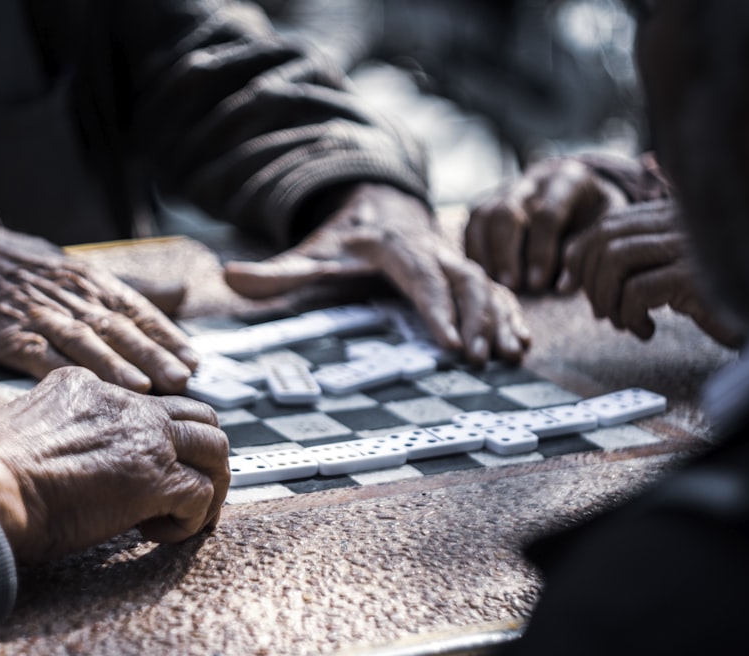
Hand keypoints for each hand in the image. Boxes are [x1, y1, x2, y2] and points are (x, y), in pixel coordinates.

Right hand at [0, 218, 197, 393]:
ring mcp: (38, 315)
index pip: (136, 308)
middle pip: (116, 327)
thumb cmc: (27, 267)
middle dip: (151, 353)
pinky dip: (66, 372)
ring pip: (83, 341)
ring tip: (146, 388)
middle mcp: (70, 296)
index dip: (166, 334)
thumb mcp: (80, 268)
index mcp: (91, 279)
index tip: (194, 359)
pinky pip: (40, 355)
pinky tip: (86, 390)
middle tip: (183, 378)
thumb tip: (182, 293)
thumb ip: (132, 287)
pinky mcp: (7, 335)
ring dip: (116, 365)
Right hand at [0, 366, 230, 561]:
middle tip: (190, 489)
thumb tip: (63, 459)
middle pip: (200, 416)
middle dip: (204, 454)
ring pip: (215, 448)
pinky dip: (191, 521)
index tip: (151, 467)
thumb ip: (57, 429)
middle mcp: (126, 404)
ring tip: (188, 515)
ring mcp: (145, 439)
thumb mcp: (24, 424)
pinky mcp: (155, 478)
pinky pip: (201, 495)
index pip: (152, 402)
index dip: (162, 437)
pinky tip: (157, 535)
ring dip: (210, 485)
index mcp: (91, 387)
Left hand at [223, 183, 529, 363]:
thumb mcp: (308, 253)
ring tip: (510, 354)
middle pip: (462, 279)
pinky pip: (494, 289)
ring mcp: (450, 259)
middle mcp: (428, 248)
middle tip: (482, 358)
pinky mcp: (463, 272)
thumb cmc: (341, 239)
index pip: (418, 276)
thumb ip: (274, 271)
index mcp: (391, 245)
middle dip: (477, 317)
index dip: (437, 309)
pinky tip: (521, 342)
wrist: (376, 205)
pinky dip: (509, 313)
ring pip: (485, 284)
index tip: (450, 343)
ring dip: (499, 318)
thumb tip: (228, 276)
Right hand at [466, 157, 628, 291]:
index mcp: (568, 180)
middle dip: (506, 253)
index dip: (541, 252)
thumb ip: (585, 253)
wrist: (581, 194)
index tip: (539, 284)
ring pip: (483, 215)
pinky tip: (482, 276)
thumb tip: (563, 287)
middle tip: (512, 286)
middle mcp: (533, 180)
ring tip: (494, 284)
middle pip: (506, 212)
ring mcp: (506, 188)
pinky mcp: (488, 202)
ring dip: (484, 254)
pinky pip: (471, 225)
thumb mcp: (605, 229)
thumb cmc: (595, 219)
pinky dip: (473, 251)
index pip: (547, 215)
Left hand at [558, 200, 745, 347]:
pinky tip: (646, 331)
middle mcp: (679, 221)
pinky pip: (638, 290)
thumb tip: (568, 281)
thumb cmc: (708, 297)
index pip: (606, 224)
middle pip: (604, 239)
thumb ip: (626, 264)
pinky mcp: (695, 275)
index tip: (570, 286)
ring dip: (607, 299)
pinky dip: (630, 316)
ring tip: (623, 322)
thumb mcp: (662, 272)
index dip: (578, 256)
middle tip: (602, 313)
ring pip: (615, 260)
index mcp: (669, 215)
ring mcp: (689, 245)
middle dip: (590, 282)